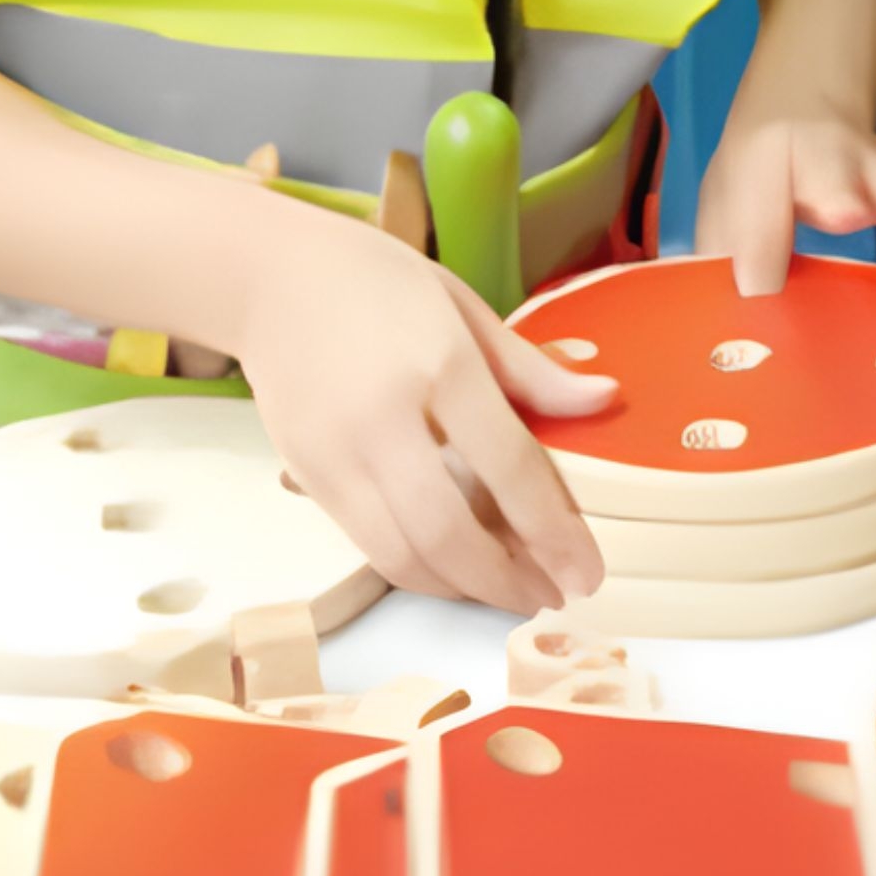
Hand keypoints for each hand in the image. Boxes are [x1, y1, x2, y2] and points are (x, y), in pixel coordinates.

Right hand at [232, 207, 618, 612]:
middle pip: (449, 532)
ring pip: (402, 555)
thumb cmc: (378, 281)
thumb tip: (606, 399)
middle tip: (552, 597)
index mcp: (440, 363)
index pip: (509, 465)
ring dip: (463, 589)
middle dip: (506, 581)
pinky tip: (456, 569)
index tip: (587, 573)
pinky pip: (368, 544)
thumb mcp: (464, 306)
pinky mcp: (305, 479)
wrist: (269, 277)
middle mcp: (385, 419)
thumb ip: (530, 368)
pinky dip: (417, 570)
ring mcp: (336, 456)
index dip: (554, 530)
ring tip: (512, 592)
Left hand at [695, 106, 875, 303]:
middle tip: (852, 236)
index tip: (759, 292)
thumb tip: (732, 338)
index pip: (758, 196)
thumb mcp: (723, 202)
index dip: (758, 243)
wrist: (800, 102)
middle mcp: (825, 152)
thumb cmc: (757, 171)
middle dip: (845, 198)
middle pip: (839, 171)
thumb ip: (722, 259)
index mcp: (765, 159)